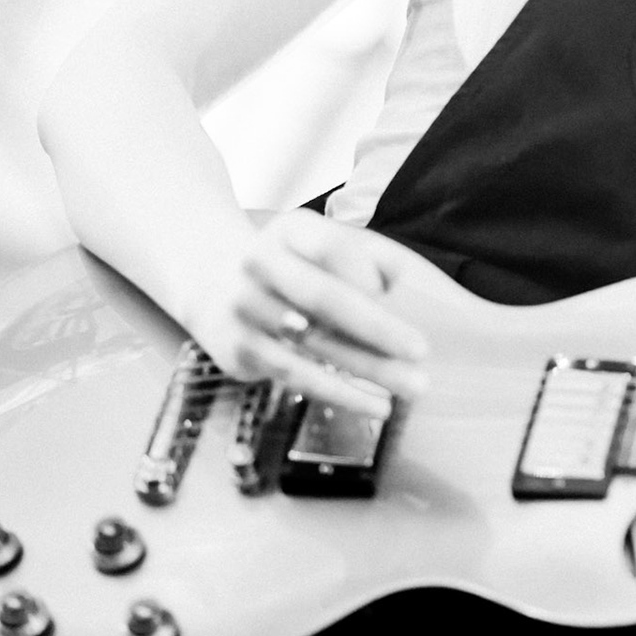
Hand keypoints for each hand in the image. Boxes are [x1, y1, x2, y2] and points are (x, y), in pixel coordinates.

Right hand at [183, 209, 430, 418]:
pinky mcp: (239, 350)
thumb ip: (374, 254)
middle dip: (375, 326)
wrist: (213, 280)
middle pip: (322, 297)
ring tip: (412, 387)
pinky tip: (377, 404)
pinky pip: (296, 376)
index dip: (367, 272)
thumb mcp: (325, 241)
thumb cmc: (295, 263)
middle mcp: (260, 265)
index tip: (406, 296)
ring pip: (312, 344)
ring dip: (367, 369)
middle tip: (421, 350)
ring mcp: (244, 308)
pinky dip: (340, 393)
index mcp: (291, 230)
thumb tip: (413, 281)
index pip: (333, 247)